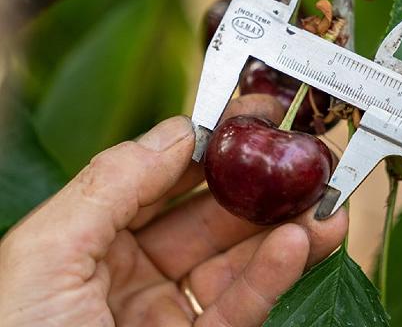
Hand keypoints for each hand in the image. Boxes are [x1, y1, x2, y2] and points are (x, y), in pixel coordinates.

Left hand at [0, 94, 347, 326]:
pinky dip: (272, 277)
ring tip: (325, 205)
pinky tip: (299, 245)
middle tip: (303, 164)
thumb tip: (180, 130)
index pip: (161, 181)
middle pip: (209, 220)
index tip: (253, 123)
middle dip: (260, 191)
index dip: (209, 149)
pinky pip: (240, 309)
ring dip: (284, 232)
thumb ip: (113, 183)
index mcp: (90, 240)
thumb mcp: (48, 251)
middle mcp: (131, 273)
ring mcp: (165, 315)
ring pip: (235, 264)